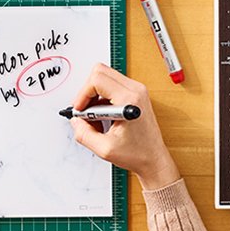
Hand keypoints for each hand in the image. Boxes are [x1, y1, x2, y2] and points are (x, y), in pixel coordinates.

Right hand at [68, 64, 181, 189]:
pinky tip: (103, 118)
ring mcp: (137, 90)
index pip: (97, 80)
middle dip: (87, 92)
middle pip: (100, 72)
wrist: (154, 158)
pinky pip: (112, 85)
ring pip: (105, 77)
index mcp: (130, 100)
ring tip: (96, 119)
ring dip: (94, 96)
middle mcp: (135, 90)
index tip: (80, 110)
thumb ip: (84, 134)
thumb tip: (75, 120)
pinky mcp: (135, 94)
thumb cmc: (138, 153)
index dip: (83, 94)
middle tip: (84, 112)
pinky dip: (102, 98)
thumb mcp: (105, 149)